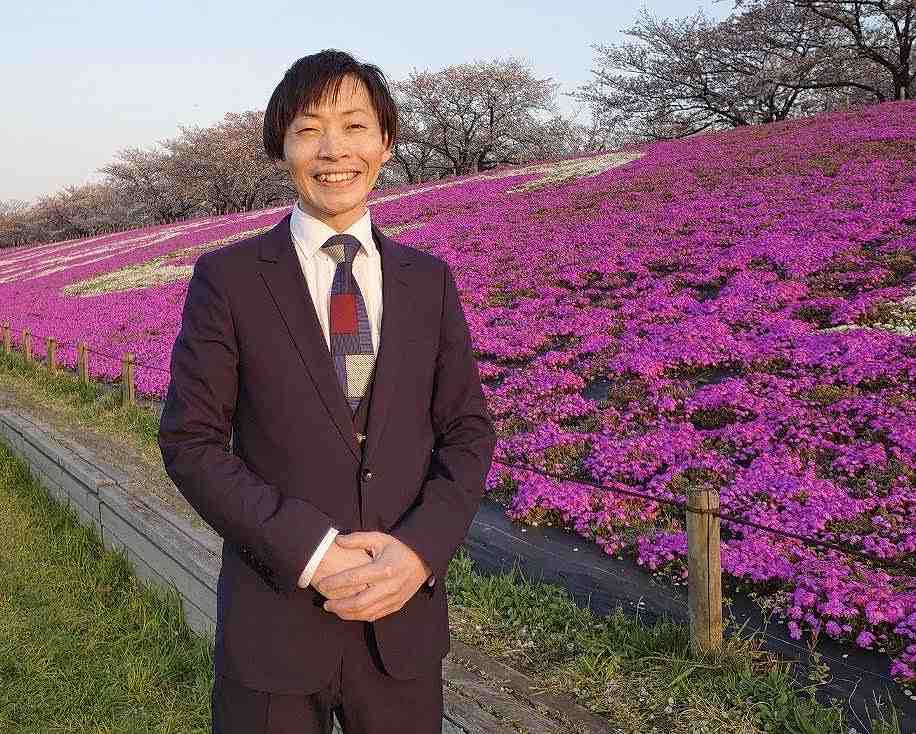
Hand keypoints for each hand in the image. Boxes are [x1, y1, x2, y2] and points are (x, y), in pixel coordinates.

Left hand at [315, 531, 431, 622]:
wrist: (423, 560)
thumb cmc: (399, 548)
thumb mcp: (380, 538)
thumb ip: (358, 539)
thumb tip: (337, 540)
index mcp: (383, 569)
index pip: (353, 578)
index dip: (335, 583)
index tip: (322, 584)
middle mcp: (389, 586)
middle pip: (358, 602)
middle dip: (338, 605)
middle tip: (325, 603)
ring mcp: (393, 598)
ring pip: (365, 613)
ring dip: (347, 614)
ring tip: (334, 609)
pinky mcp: (396, 605)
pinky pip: (375, 616)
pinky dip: (359, 616)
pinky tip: (349, 612)